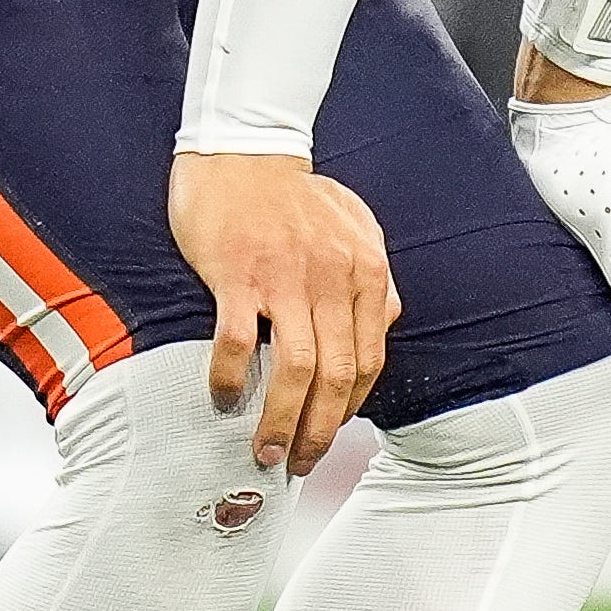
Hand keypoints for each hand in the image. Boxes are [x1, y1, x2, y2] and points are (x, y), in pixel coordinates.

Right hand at [167, 149, 395, 472]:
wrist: (243, 147)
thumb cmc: (294, 194)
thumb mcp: (356, 226)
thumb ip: (374, 277)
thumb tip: (386, 322)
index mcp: (364, 272)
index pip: (369, 360)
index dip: (350, 407)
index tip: (329, 433)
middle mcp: (332, 279)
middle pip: (336, 376)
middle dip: (319, 431)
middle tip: (298, 462)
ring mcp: (284, 277)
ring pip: (295, 370)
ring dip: (281, 421)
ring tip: (264, 450)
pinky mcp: (238, 274)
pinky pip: (238, 342)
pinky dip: (232, 377)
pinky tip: (224, 396)